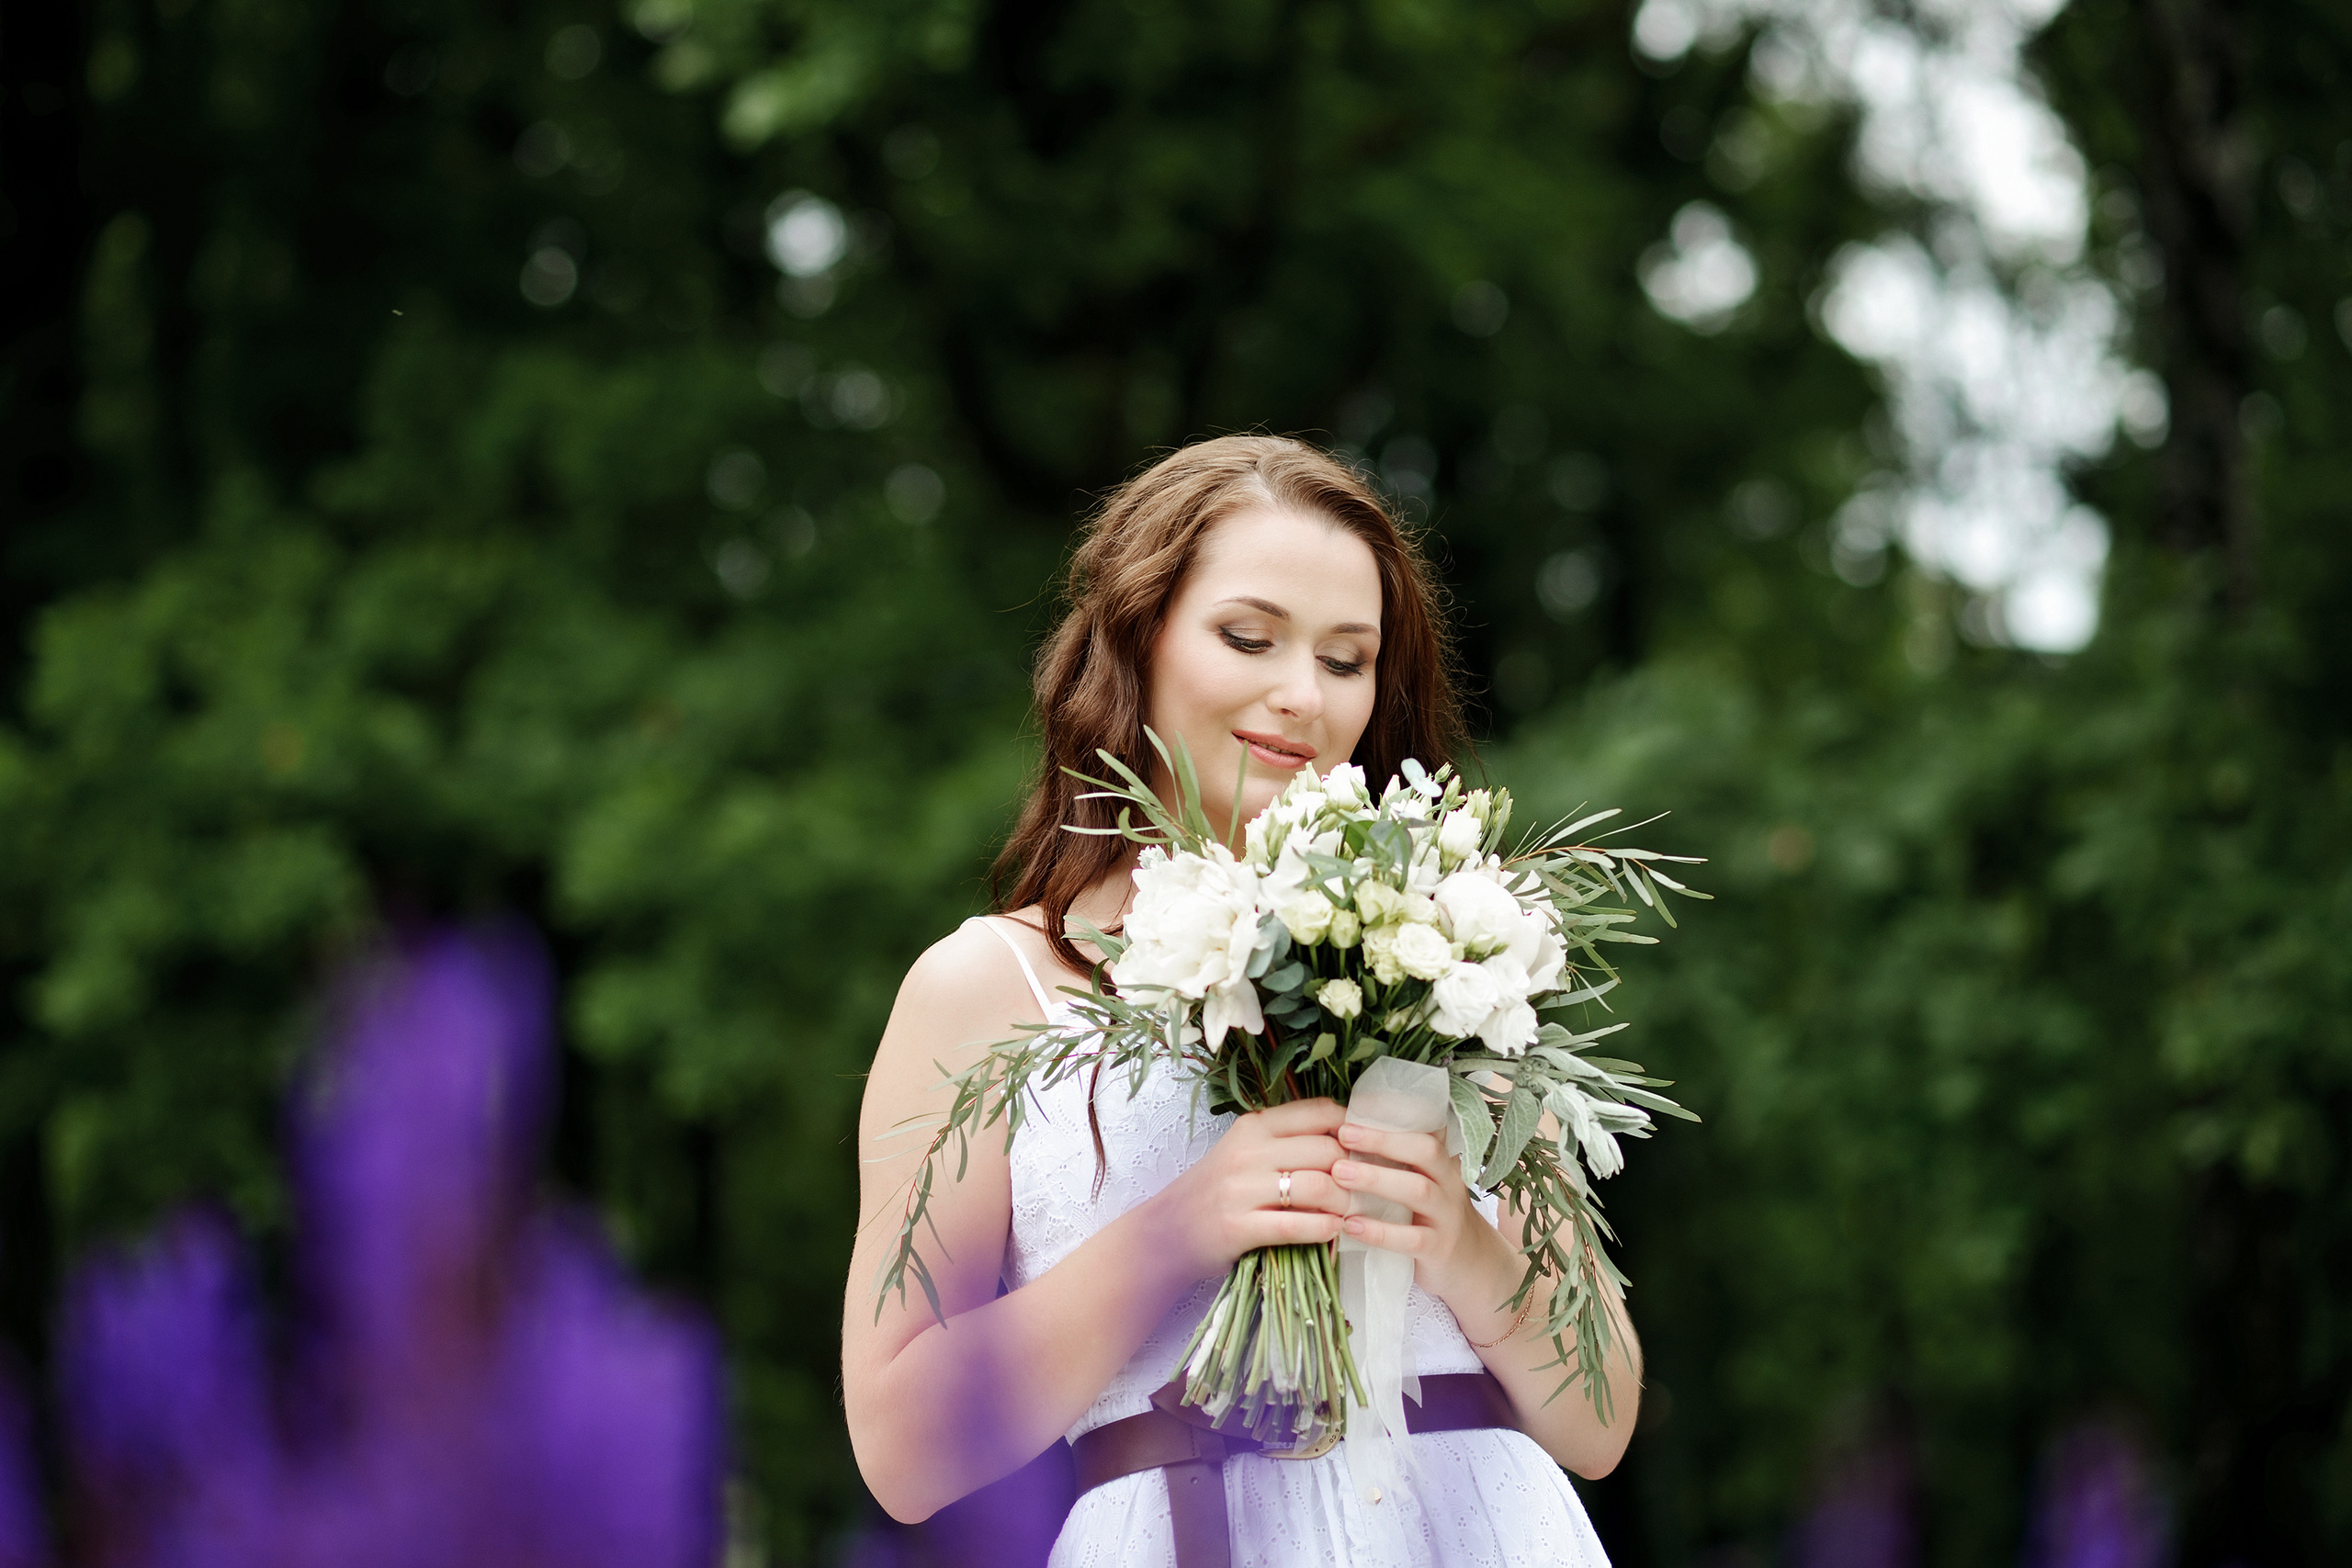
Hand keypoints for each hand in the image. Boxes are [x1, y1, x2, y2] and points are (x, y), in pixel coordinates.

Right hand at [1146, 1099, 1349, 1277]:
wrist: (1166, 1232)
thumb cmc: (1215, 1191)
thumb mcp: (1245, 1152)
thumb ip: (1287, 1141)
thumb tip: (1350, 1138)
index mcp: (1253, 1125)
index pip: (1319, 1111)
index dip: (1353, 1128)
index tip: (1367, 1147)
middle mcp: (1247, 1151)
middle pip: (1326, 1148)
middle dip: (1355, 1170)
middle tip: (1365, 1187)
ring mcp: (1241, 1189)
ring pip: (1318, 1184)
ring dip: (1344, 1201)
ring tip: (1349, 1211)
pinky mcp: (1238, 1226)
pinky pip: (1297, 1224)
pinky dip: (1324, 1228)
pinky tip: (1334, 1230)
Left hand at [1331, 1122, 1515, 1308]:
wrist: (1473, 1265)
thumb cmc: (1432, 1218)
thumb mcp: (1424, 1184)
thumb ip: (1399, 1164)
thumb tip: (1346, 1136)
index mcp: (1441, 1164)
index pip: (1423, 1131)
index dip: (1390, 1122)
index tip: (1352, 1116)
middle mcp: (1448, 1184)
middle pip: (1425, 1152)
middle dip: (1383, 1141)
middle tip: (1343, 1135)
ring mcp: (1447, 1217)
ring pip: (1418, 1191)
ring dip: (1376, 1179)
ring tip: (1339, 1174)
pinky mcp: (1439, 1249)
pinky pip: (1411, 1238)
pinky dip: (1380, 1231)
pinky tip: (1351, 1225)